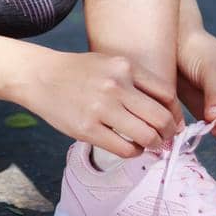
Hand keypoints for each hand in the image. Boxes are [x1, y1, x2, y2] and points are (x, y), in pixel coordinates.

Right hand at [28, 48, 185, 157]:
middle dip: (168, 133)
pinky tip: (131, 148)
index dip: (175, 114)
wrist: (40, 76)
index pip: (167, 95)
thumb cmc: (78, 72)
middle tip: (165, 139)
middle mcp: (116, 86)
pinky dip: (134, 152)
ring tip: (149, 145)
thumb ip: (137, 81)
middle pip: (161, 118)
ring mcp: (101, 108)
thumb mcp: (110, 62)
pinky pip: (124, 149)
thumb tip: (167, 110)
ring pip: (147, 136)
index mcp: (125, 67)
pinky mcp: (87, 129)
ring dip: (154, 145)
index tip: (174, 123)